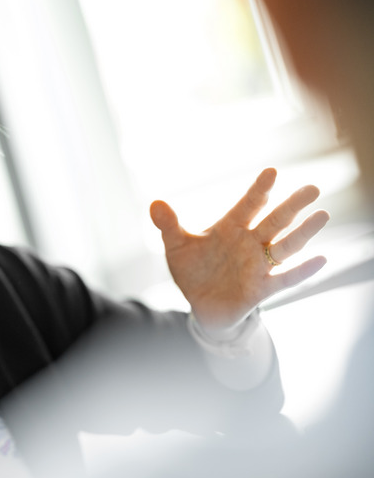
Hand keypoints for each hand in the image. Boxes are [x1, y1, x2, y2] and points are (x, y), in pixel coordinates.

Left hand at [150, 168, 329, 332]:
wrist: (200, 304)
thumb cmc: (193, 270)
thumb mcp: (177, 247)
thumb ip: (169, 225)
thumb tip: (155, 203)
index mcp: (231, 228)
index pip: (248, 205)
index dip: (259, 190)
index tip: (272, 172)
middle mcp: (250, 243)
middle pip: (275, 221)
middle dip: (292, 205)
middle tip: (313, 188)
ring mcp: (259, 265)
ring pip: (286, 246)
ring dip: (303, 233)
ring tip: (322, 215)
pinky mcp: (262, 288)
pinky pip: (285, 278)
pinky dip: (302, 270)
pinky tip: (322, 259)